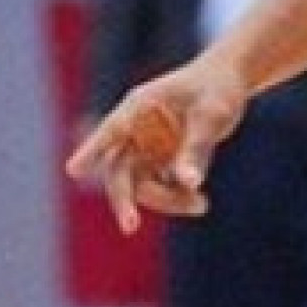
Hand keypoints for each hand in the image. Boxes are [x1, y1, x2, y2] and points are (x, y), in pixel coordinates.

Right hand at [66, 55, 250, 233]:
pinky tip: (200, 203)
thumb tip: (189, 184)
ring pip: (141, 185)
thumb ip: (196, 149)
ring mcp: (146, 146)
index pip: (113, 130)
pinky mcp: (160, 160)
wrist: (231, 81)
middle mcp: (136, 130)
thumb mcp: (212, 115)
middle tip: (130, 226)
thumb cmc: (219, 88)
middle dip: (123, 199)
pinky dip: (177, 198)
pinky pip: (160, 188)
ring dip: (165, 201)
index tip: (75, 170)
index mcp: (140, 106)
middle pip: (120, 170)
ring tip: (201, 205)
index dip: (92, 150)